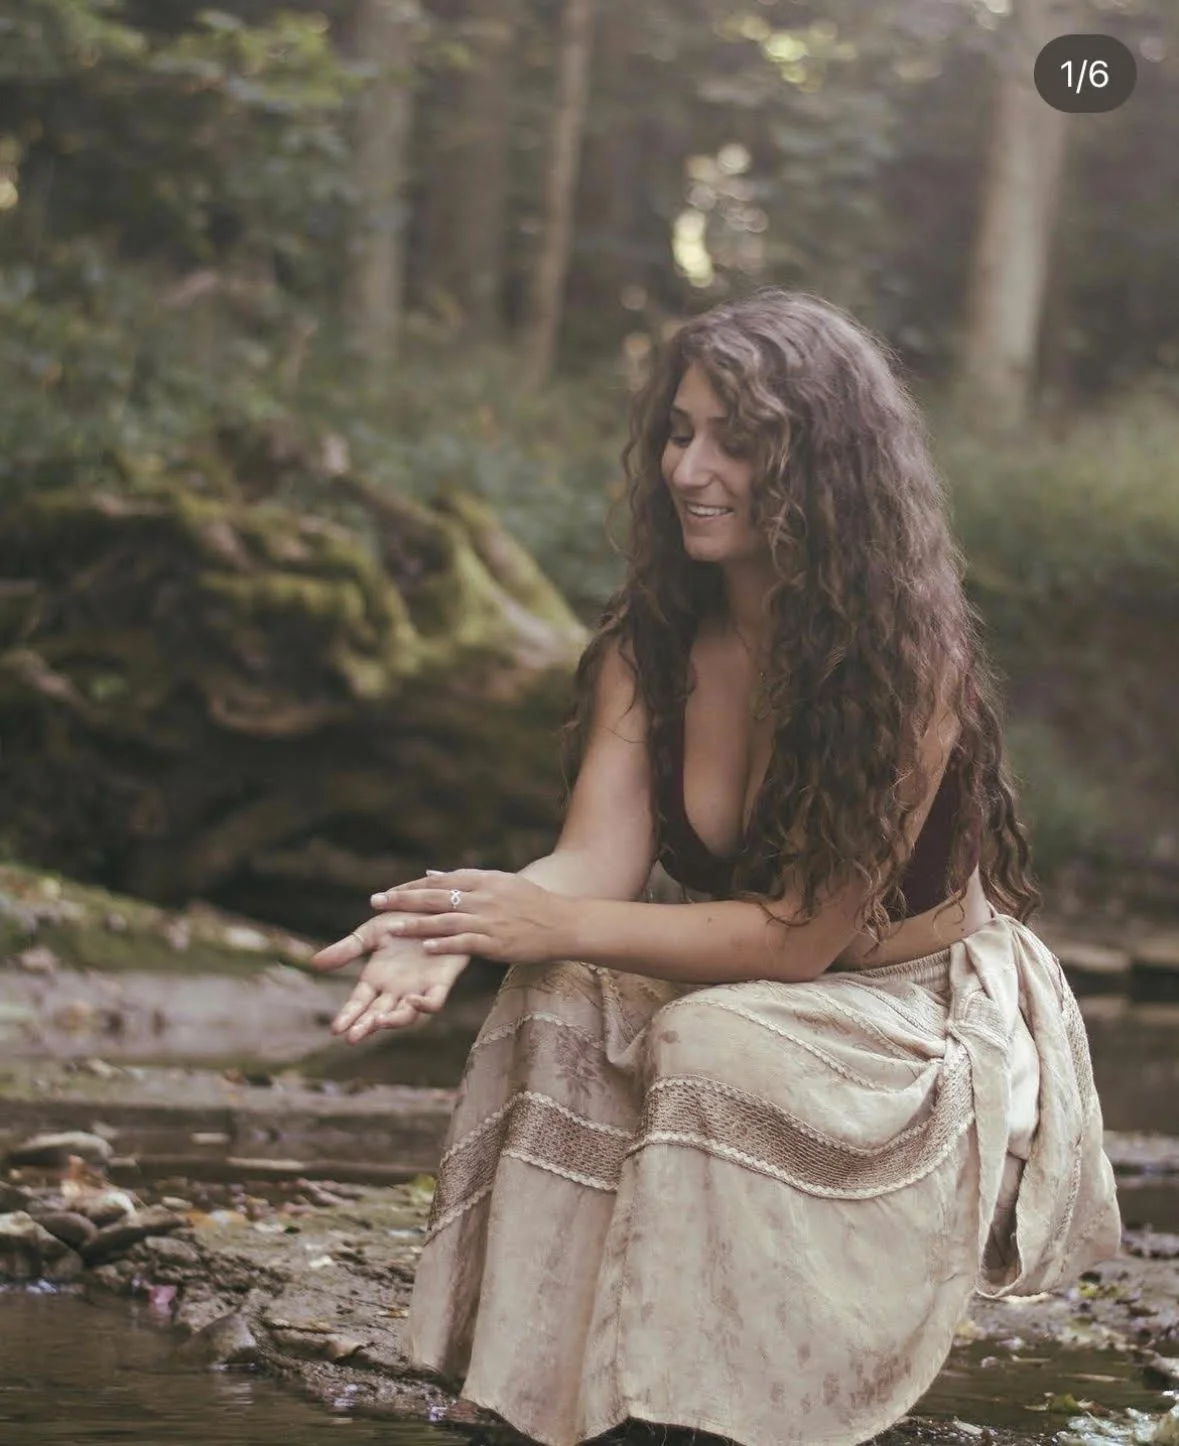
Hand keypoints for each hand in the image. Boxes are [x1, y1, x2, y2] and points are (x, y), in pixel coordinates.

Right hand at [309, 914, 470, 1043]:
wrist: (436, 907)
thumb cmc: (404, 919)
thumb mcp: (371, 932)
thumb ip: (346, 949)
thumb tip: (313, 964)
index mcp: (377, 979)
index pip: (358, 1004)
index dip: (348, 1016)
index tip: (335, 1029)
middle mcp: (396, 989)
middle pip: (378, 1014)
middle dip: (365, 1026)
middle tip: (352, 1037)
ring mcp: (418, 987)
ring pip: (405, 1014)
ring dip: (392, 1021)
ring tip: (378, 1022)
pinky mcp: (441, 981)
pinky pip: (434, 1001)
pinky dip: (425, 1005)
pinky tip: (411, 1000)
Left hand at [369, 868, 577, 966]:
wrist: (563, 923)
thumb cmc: (531, 903)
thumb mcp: (500, 883)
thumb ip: (464, 881)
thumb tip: (431, 874)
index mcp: (484, 880)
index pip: (440, 881)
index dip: (411, 886)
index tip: (387, 892)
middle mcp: (484, 897)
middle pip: (436, 897)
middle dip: (404, 899)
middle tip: (376, 902)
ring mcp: (490, 920)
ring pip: (446, 920)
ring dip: (417, 923)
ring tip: (392, 928)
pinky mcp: (497, 942)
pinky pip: (466, 942)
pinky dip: (445, 944)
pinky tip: (425, 947)